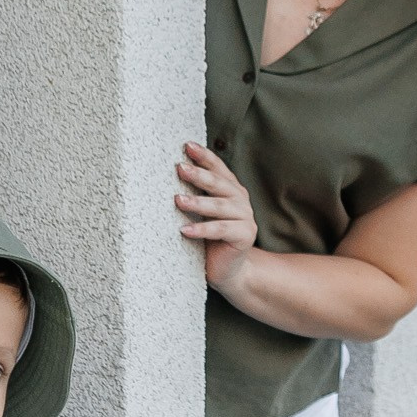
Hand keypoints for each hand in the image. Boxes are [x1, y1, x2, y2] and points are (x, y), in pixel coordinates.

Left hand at [175, 142, 258, 294]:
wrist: (229, 270)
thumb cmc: (210, 239)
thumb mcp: (202, 212)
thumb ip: (196, 194)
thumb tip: (171, 172)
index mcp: (231, 189)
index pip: (218, 168)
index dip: (204, 156)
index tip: (187, 146)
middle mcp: (240, 200)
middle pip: (218, 184)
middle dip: (199, 175)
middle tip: (180, 168)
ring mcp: (245, 217)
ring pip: (219, 207)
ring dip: (198, 203)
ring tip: (178, 200)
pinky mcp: (245, 235)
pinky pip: (221, 230)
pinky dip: (202, 229)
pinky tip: (184, 230)